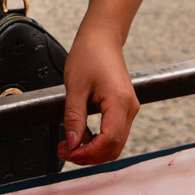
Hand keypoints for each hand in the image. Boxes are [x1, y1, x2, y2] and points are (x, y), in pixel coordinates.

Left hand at [57, 27, 138, 165]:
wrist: (102, 38)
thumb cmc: (89, 55)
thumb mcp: (75, 87)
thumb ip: (74, 118)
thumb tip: (73, 143)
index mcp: (119, 102)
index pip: (109, 141)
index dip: (88, 153)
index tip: (68, 152)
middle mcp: (129, 108)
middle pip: (114, 147)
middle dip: (89, 155)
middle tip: (65, 152)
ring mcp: (129, 109)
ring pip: (115, 143)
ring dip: (93, 150)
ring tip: (69, 145)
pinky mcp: (124, 108)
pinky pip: (113, 133)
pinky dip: (97, 140)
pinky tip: (80, 136)